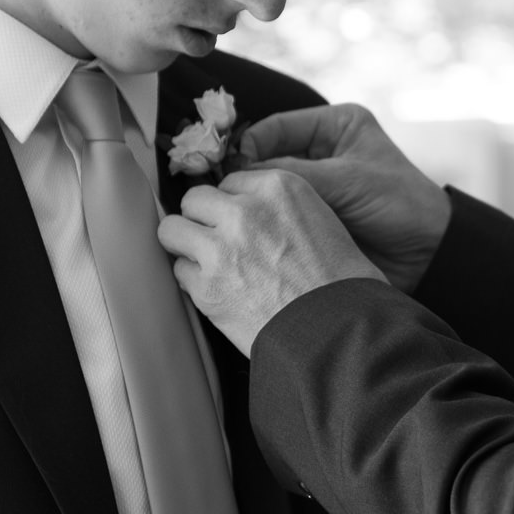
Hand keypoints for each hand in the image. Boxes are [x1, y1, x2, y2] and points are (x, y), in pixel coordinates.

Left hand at [161, 169, 385, 356]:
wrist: (339, 332)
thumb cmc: (341, 282)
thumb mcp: (320, 219)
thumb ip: (278, 207)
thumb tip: (249, 210)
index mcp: (278, 188)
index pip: (230, 182)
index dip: (232, 205)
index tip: (238, 222)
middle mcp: (245, 211)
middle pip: (195, 199)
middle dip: (202, 219)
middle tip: (216, 240)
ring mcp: (221, 248)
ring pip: (172, 229)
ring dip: (185, 245)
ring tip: (204, 262)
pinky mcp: (206, 286)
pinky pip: (179, 272)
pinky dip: (193, 283)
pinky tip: (217, 292)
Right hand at [238, 104, 452, 292]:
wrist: (429, 254)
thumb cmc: (401, 204)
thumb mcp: (348, 180)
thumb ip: (295, 175)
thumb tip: (239, 176)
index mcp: (334, 126)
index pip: (275, 127)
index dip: (249, 146)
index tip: (228, 170)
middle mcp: (321, 150)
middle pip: (266, 157)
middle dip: (245, 176)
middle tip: (221, 195)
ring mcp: (315, 185)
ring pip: (268, 189)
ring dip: (252, 202)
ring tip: (231, 217)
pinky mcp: (311, 217)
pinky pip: (278, 215)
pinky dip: (263, 223)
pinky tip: (248, 232)